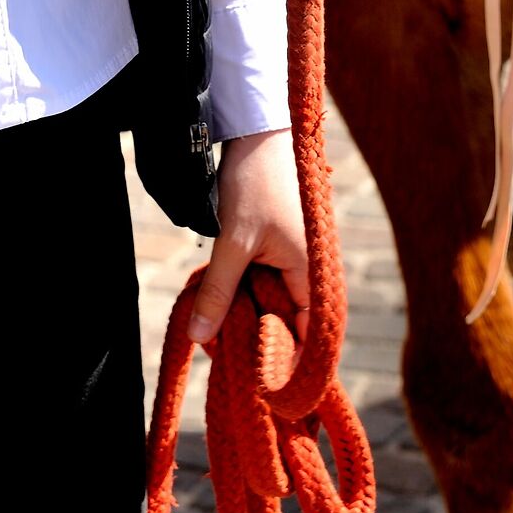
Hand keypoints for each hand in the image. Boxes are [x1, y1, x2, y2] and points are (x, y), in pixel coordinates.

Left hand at [189, 127, 307, 344]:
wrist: (257, 128)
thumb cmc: (254, 181)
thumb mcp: (232, 240)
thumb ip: (218, 291)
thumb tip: (200, 338)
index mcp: (313, 275)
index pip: (307, 337)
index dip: (282, 362)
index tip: (254, 384)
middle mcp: (311, 271)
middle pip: (286, 323)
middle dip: (254, 338)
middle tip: (217, 347)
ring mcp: (296, 258)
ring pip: (270, 302)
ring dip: (244, 311)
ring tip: (212, 323)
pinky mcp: (279, 246)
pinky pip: (263, 281)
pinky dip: (242, 290)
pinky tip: (215, 294)